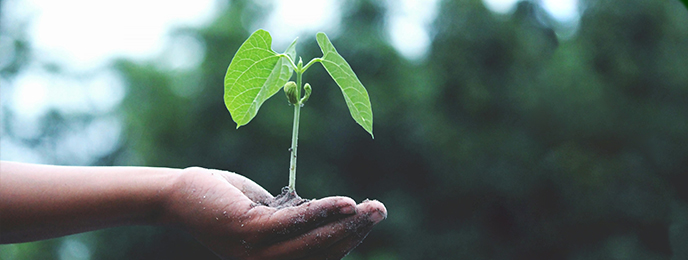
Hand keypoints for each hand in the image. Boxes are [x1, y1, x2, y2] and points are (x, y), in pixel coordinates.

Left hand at [162, 167, 386, 259]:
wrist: (181, 194)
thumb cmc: (224, 201)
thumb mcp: (266, 213)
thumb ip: (294, 221)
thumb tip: (330, 216)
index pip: (318, 257)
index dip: (348, 241)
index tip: (369, 219)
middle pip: (321, 253)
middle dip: (355, 232)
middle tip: (381, 211)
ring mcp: (256, 252)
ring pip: (313, 242)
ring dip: (347, 224)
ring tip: (371, 208)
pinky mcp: (249, 232)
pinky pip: (295, 223)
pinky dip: (324, 213)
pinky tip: (346, 203)